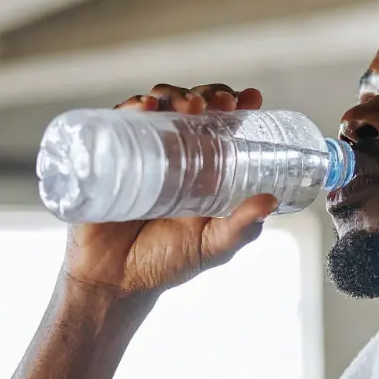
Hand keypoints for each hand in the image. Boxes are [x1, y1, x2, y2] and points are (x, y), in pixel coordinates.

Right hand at [64, 84, 276, 295]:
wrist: (115, 283)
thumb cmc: (165, 263)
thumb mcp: (213, 246)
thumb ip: (241, 228)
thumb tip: (270, 202)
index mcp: (203, 167)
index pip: (223, 124)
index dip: (237, 104)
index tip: (251, 98)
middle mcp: (173, 153)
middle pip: (192, 107)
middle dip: (209, 94)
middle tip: (221, 103)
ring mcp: (141, 152)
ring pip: (159, 106)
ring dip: (176, 94)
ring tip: (189, 105)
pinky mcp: (109, 156)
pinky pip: (118, 122)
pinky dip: (131, 106)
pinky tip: (145, 106)